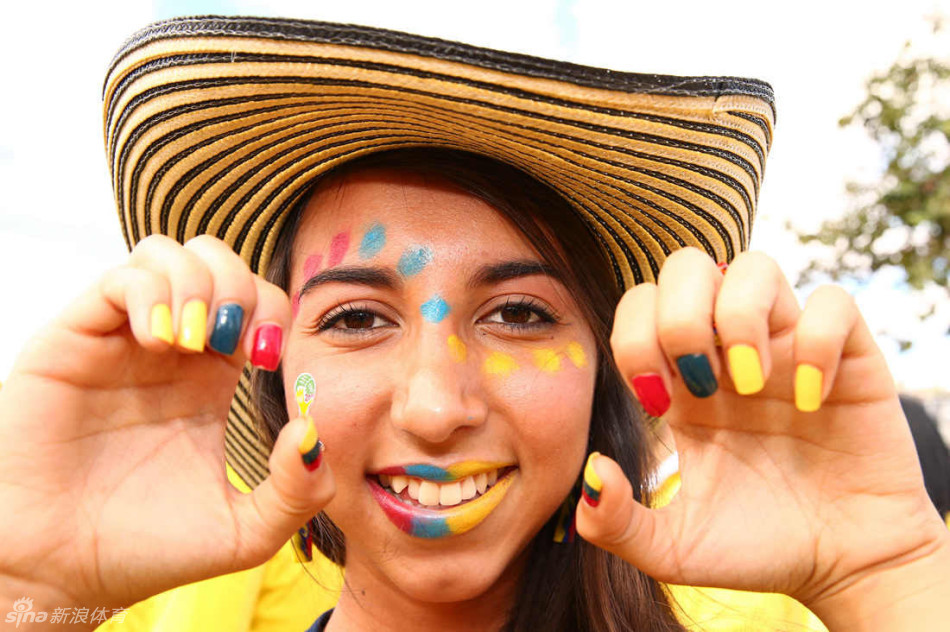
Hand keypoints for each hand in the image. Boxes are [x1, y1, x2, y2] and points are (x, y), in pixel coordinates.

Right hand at [0, 235, 333, 611]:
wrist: (63, 572)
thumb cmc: (149, 548)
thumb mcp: (247, 532)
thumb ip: (297, 491)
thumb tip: (313, 429)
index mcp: (213, 377)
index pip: (257, 301)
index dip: (274, 311)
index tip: (267, 359)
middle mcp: (171, 349)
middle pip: (217, 260)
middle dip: (240, 285)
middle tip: (234, 342)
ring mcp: (122, 340)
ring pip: (166, 254)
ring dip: (196, 283)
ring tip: (193, 341)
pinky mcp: (76, 340)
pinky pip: (119, 278)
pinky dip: (151, 293)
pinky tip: (160, 339)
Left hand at [576, 249, 948, 613]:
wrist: (840, 568)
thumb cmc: (754, 548)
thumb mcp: (671, 549)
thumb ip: (616, 522)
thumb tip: (590, 471)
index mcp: (680, 381)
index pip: (639, 305)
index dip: (635, 338)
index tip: (660, 403)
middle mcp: (729, 351)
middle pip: (687, 266)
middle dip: (679, 317)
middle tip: (701, 383)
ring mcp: (787, 348)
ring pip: (754, 267)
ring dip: (740, 318)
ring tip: (752, 384)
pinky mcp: (850, 358)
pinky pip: (834, 304)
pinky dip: (817, 342)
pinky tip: (813, 399)